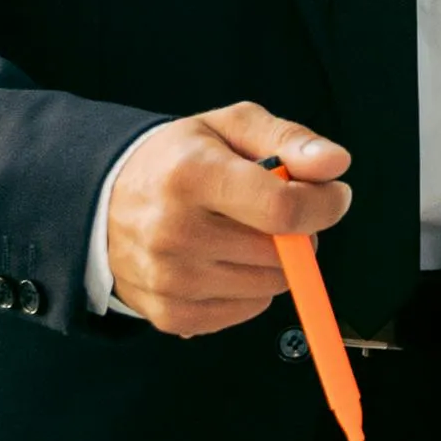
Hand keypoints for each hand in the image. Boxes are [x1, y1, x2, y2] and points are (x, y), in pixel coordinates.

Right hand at [101, 103, 352, 337]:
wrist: (103, 198)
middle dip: (297, 232)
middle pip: (281, 253)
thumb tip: (337, 164)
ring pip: (270, 286)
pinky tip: (225, 260)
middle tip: (275, 212)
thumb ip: (291, 140)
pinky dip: (250, 289)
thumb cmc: (179, 159)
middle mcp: (174, 231)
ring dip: (274, 262)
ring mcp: (168, 278)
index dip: (324, 204)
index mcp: (191, 175)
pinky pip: (246, 311)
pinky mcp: (169, 313)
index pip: (282, 208)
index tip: (333, 195)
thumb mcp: (232, 127)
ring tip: (242, 233)